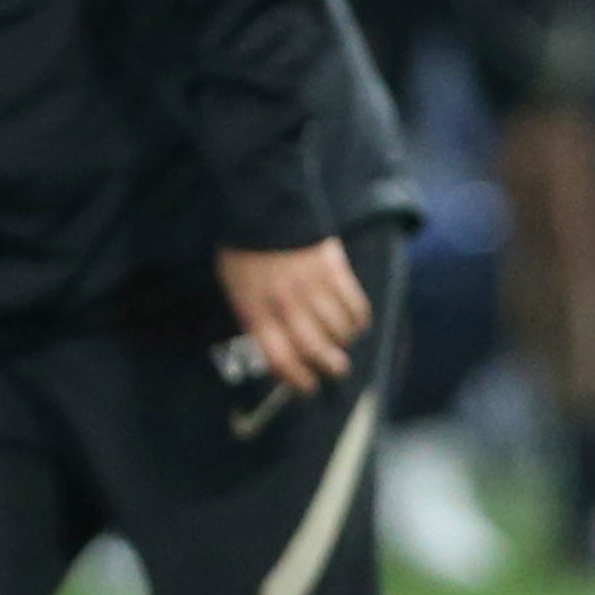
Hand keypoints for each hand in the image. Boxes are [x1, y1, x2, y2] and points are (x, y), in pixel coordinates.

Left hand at [216, 236, 371, 393]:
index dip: (296, 379)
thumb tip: (277, 359)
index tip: (307, 386)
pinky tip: (355, 320)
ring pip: (338, 329)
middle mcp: (284, 302)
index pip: (279, 357)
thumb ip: (254, 323)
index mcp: (255, 309)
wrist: (263, 208)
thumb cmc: (247, 254)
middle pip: (314, 348)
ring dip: (344, 341)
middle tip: (336, 369)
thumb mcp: (236, 291)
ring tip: (343, 340)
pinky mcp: (333, 269)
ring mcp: (310, 285)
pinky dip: (359, 319)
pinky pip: (355, 305)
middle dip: (329, 366)